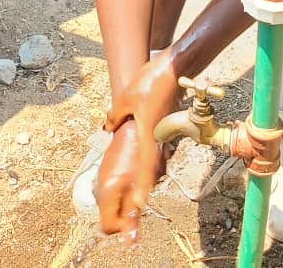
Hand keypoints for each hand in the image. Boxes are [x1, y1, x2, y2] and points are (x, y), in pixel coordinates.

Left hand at [101, 51, 180, 231]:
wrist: (175, 69)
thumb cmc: (151, 82)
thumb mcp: (125, 98)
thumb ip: (116, 116)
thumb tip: (107, 127)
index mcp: (148, 134)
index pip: (144, 167)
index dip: (141, 188)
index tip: (137, 207)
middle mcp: (158, 138)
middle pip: (151, 171)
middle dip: (143, 191)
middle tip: (136, 212)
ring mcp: (165, 134)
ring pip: (155, 163)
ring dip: (147, 178)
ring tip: (139, 197)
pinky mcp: (167, 127)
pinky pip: (158, 151)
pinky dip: (151, 163)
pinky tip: (146, 167)